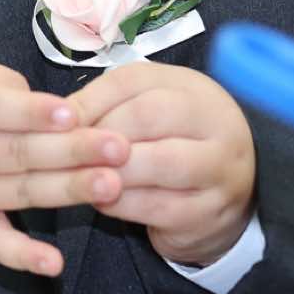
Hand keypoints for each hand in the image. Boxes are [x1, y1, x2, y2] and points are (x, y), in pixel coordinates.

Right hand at [0, 51, 128, 276]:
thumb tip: (46, 104)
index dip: (28, 112)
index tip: (71, 111)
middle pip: (14, 153)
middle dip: (71, 151)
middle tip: (120, 147)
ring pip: (16, 193)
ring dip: (66, 192)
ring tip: (112, 184)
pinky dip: (20, 258)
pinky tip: (52, 265)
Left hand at [73, 62, 256, 266]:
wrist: (233, 192)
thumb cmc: (176, 141)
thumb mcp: (151, 109)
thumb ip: (110, 104)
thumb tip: (61, 114)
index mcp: (194, 89)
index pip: (134, 82)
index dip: (91, 101)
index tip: (60, 121)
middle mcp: (216, 122)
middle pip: (148, 115)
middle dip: (100, 135)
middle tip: (68, 152)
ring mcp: (218, 169)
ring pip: (156, 162)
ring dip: (109, 170)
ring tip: (81, 176)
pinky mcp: (209, 211)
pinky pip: (157, 206)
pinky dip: (120, 203)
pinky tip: (102, 199)